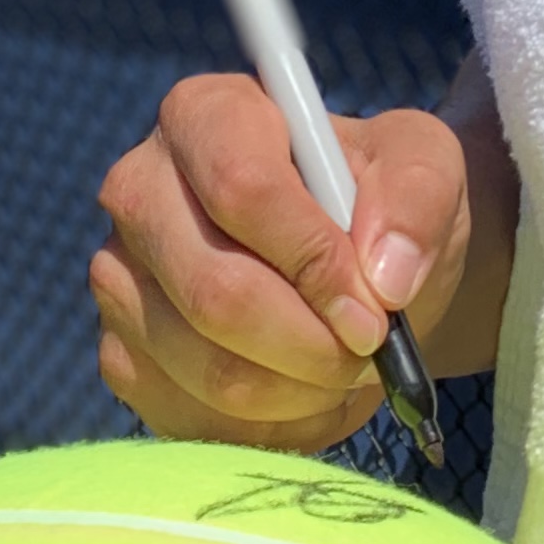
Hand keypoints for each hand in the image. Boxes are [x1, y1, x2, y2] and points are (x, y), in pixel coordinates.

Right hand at [90, 75, 495, 449]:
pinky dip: (270, 428)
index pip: (242, 189)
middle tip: (371, 354)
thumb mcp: (423, 164)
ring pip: (209, 369)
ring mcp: (120, 278)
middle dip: (313, 344)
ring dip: (302, 391)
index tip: (377, 308)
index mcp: (202, 116)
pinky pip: (192, 420)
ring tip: (346, 370)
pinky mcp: (122, 356)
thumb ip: (416, 196)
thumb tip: (383, 278)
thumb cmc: (378, 200)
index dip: (316, 261)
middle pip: (216, 292)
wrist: (354, 265)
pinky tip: (303, 394)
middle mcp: (139, 190)